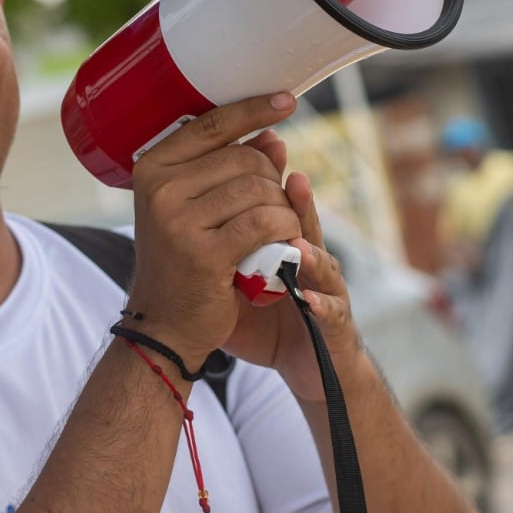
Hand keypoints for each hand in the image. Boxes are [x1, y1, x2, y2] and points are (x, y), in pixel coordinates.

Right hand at [125, 93, 302, 373]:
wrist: (164, 327)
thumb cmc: (184, 263)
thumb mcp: (199, 209)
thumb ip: (231, 169)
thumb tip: (273, 136)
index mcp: (151, 168)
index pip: (211, 124)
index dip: (253, 109)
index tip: (286, 100)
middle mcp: (159, 188)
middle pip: (244, 158)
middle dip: (272, 181)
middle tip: (271, 211)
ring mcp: (178, 221)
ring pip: (258, 190)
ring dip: (282, 210)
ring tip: (276, 233)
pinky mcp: (203, 253)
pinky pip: (265, 222)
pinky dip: (285, 231)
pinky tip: (284, 245)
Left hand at [225, 170, 366, 400]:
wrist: (304, 363)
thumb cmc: (265, 317)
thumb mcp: (234, 278)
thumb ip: (217, 245)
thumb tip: (177, 211)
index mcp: (285, 243)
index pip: (282, 204)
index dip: (273, 179)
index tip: (262, 149)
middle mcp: (310, 260)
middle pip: (306, 224)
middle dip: (295, 204)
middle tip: (285, 180)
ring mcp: (326, 291)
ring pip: (324, 262)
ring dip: (312, 250)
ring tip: (297, 236)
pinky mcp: (335, 326)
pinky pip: (332, 312)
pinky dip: (323, 305)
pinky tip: (311, 300)